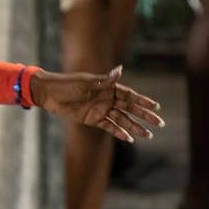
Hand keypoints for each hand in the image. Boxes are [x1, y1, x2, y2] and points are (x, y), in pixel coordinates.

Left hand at [30, 65, 163, 141]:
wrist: (49, 93)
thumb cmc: (67, 84)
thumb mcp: (86, 83)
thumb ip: (105, 81)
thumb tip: (121, 70)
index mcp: (108, 87)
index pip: (130, 95)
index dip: (143, 101)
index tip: (156, 107)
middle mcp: (107, 98)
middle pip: (130, 109)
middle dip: (144, 116)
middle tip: (159, 123)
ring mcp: (100, 109)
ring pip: (122, 120)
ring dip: (134, 127)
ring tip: (147, 135)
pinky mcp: (92, 119)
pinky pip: (108, 127)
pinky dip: (118, 132)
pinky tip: (129, 138)